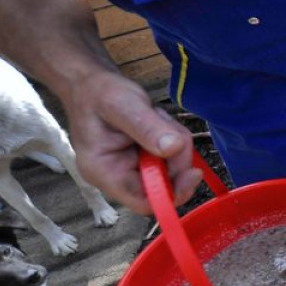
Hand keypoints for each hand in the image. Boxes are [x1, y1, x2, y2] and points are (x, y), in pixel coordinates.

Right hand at [62, 70, 201, 214]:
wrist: (91, 83)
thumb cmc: (99, 94)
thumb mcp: (123, 106)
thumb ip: (147, 128)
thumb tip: (174, 148)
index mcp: (104, 173)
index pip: (144, 202)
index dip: (173, 193)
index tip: (193, 172)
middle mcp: (119, 176)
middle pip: (165, 184)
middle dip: (176, 156)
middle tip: (167, 126)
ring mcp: (134, 168)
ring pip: (173, 167)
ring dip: (174, 141)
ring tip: (155, 116)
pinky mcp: (145, 158)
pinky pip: (172, 155)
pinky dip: (172, 136)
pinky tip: (156, 119)